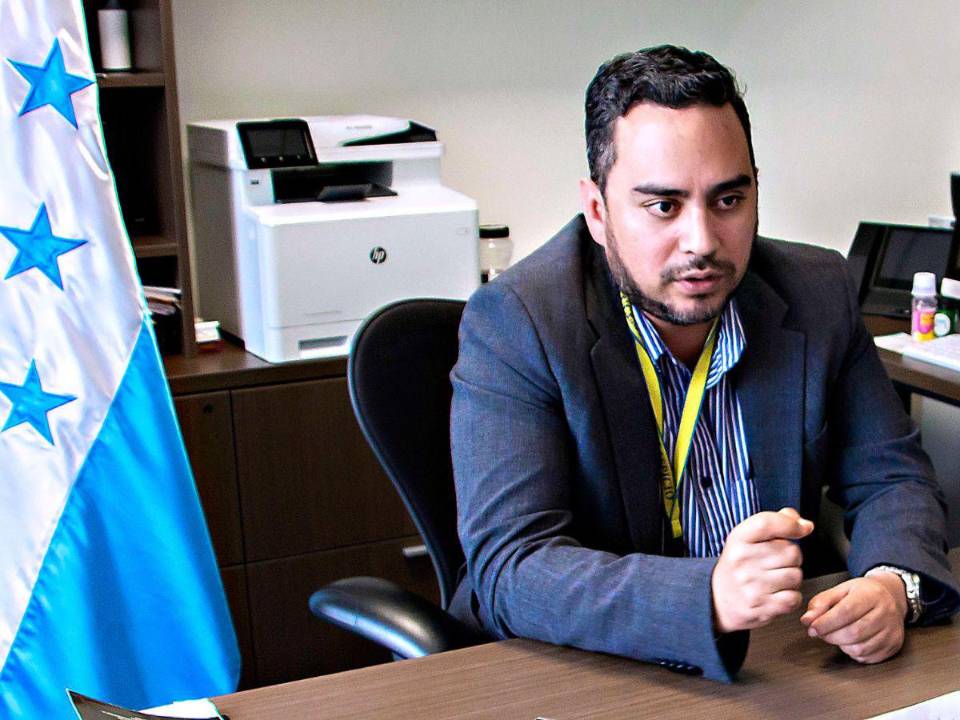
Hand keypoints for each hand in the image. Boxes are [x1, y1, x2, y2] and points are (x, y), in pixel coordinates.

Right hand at [711, 507, 813, 632]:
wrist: (716, 600)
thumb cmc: (738, 566)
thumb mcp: (746, 539)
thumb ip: (773, 524)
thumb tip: (803, 523)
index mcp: (738, 539)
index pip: (767, 523)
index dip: (790, 524)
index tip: (803, 528)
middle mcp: (742, 560)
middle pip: (791, 551)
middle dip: (792, 556)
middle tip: (777, 562)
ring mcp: (752, 585)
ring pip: (796, 575)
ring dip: (792, 577)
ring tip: (775, 579)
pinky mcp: (761, 606)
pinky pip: (794, 598)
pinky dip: (791, 597)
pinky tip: (776, 594)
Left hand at [800, 574, 906, 663]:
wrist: (891, 597)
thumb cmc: (863, 594)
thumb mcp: (840, 590)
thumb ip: (820, 603)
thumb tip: (807, 620)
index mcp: (871, 595)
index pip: (846, 612)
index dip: (826, 623)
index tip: (812, 628)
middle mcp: (885, 613)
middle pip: (853, 633)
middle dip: (831, 636)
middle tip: (820, 633)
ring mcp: (892, 631)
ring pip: (861, 648)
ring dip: (841, 645)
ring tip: (836, 635)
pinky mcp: (894, 646)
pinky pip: (868, 657)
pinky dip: (854, 653)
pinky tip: (850, 642)